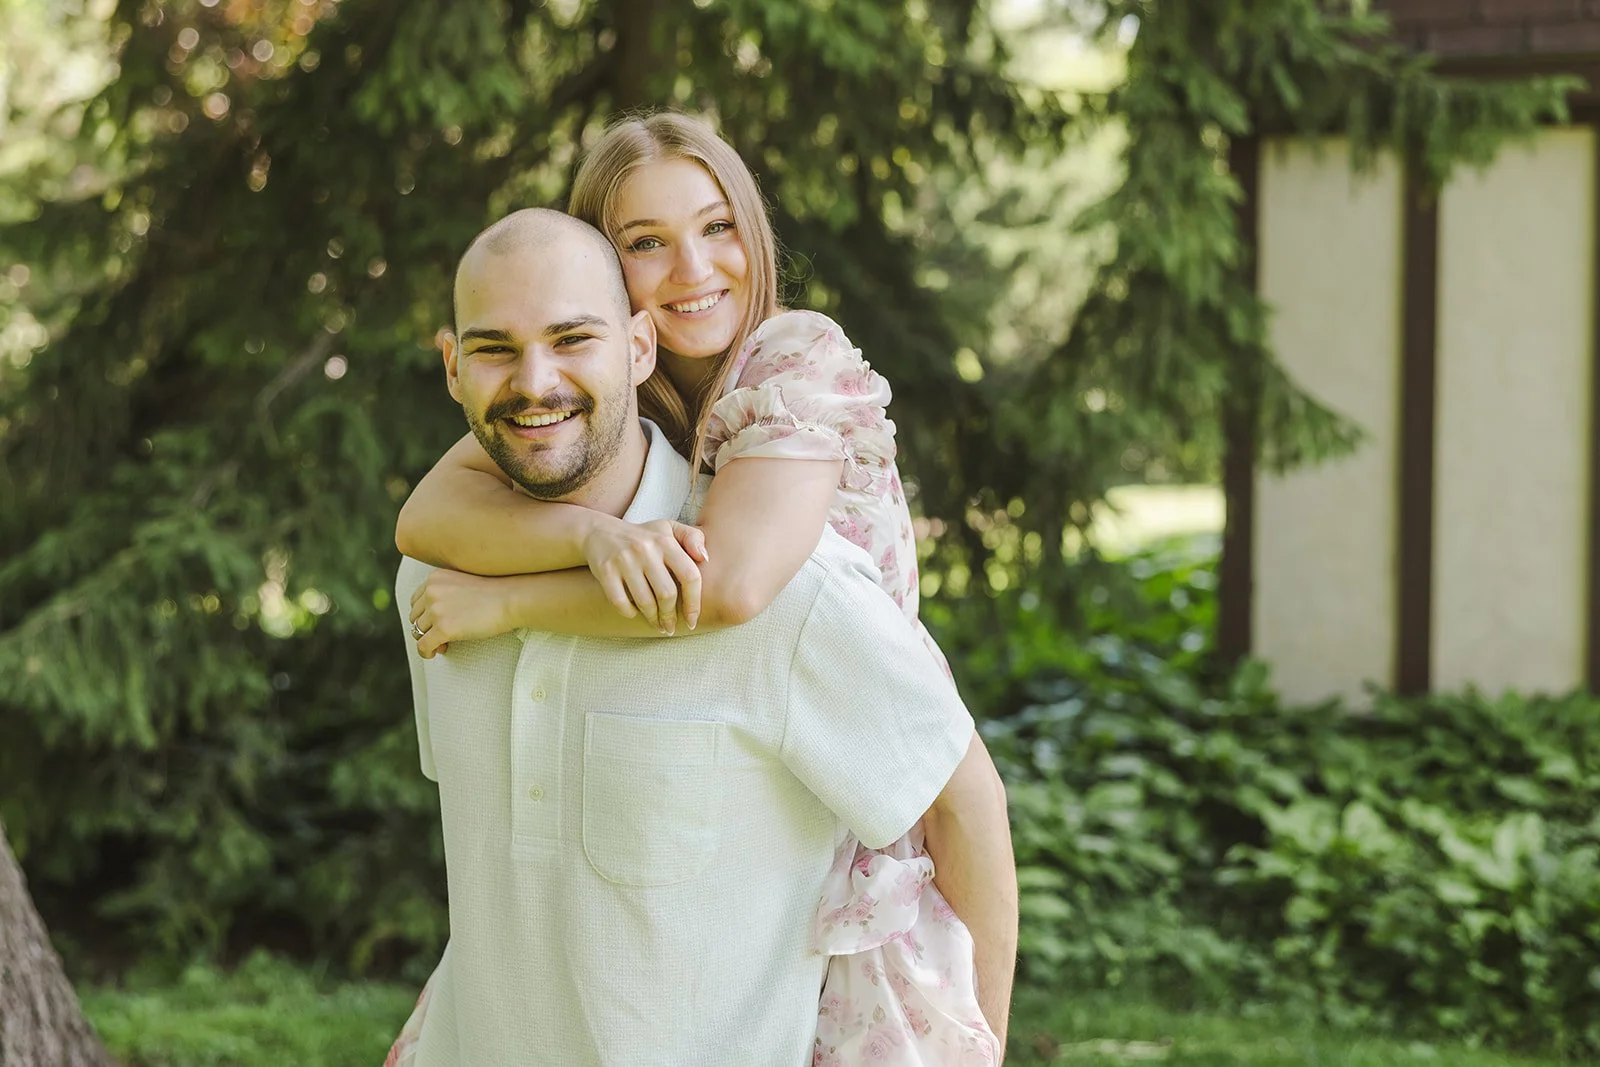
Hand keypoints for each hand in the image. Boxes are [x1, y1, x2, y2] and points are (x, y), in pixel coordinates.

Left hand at [409, 569, 515, 657]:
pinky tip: (440, 651)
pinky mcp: (443, 628)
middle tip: (442, 636)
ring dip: (429, 640)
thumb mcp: (465, 582)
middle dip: (426, 628)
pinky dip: (427, 652)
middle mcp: (431, 591)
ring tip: (444, 644)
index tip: (438, 623)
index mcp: (435, 577)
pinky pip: (423, 646)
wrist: (512, 599)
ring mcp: (436, 610)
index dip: (425, 615)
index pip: (416, 600)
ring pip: (417, 632)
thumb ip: (447, 592)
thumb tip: (436, 617)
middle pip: (414, 617)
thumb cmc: (497, 592)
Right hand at [582, 517, 707, 633]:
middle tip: (670, 627)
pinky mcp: (605, 570)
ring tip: (657, 625)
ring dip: (652, 619)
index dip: (694, 603)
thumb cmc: (644, 537)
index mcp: (665, 541)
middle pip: (667, 594)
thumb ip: (692, 538)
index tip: (692, 620)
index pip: (690, 576)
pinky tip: (634, 613)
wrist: (600, 532)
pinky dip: (629, 612)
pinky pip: (621, 602)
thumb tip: (705, 558)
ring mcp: (624, 560)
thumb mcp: (669, 529)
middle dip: (670, 616)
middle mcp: (645, 549)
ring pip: (644, 602)